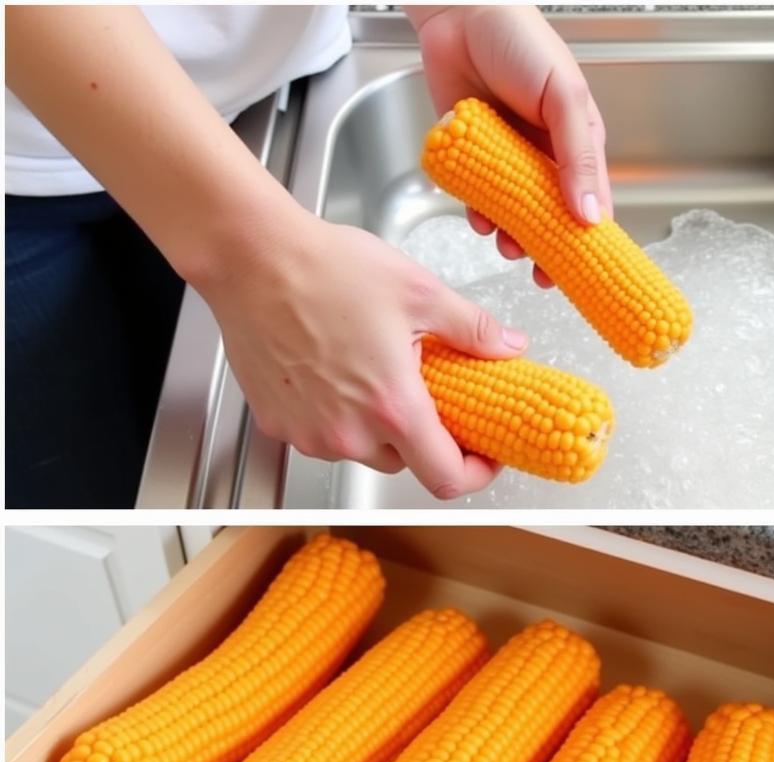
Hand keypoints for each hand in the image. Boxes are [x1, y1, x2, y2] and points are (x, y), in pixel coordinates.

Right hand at [197, 205, 527, 497]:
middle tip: (427, 391)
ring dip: (379, 426)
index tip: (484, 456)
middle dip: (424, 436)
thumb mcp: (419, 292)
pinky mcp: (280, 425)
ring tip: (375, 373)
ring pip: (363, 451)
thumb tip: (508, 346)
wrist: (251, 256)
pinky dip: (339, 416)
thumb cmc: (325, 268)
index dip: (475, 473)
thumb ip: (472, 329)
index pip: (447, 479)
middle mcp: (349, 434)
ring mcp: (310, 435)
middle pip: (406, 462)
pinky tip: (337, 373)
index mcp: (393, 408)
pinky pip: (324, 436)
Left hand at [408, 5, 611, 287]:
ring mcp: (510, 162)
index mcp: (578, 145)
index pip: (593, 204)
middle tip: (541, 276)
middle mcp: (545, 158)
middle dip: (547, 250)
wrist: (459, 15)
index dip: (591, 242)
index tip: (588, 275)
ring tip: (505, 246)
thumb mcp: (564, 99)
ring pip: (515, 216)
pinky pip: (479, 200)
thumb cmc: (520, 43)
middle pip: (552, 220)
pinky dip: (479, 214)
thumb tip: (591, 216)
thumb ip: (579, 158)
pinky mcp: (475, 160)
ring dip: (511, 237)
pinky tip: (478, 218)